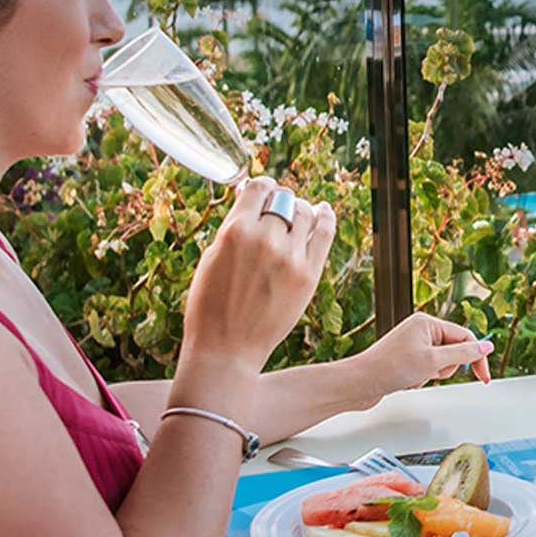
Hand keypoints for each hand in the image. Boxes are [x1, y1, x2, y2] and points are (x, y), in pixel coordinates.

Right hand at [175, 178, 333, 402]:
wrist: (226, 350)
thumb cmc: (210, 306)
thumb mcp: (211, 258)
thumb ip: (232, 227)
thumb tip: (248, 199)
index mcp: (235, 231)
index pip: (258, 187)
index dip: (261, 186)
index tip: (262, 190)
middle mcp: (265, 239)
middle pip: (282, 199)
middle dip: (277, 201)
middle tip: (275, 209)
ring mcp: (290, 257)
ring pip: (304, 212)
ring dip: (299, 208)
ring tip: (295, 214)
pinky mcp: (308, 275)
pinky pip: (324, 233)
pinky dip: (325, 216)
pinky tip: (323, 210)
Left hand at [348, 310, 493, 400]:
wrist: (360, 383)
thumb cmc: (389, 368)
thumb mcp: (434, 361)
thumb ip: (464, 353)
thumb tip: (486, 346)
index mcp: (427, 322)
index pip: (465, 337)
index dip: (476, 357)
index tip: (484, 376)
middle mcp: (420, 330)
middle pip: (453, 350)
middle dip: (445, 368)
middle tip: (429, 371)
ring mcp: (413, 344)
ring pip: (441, 363)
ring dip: (433, 374)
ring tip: (415, 376)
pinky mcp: (407, 358)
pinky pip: (427, 369)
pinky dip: (422, 378)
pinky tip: (407, 380)